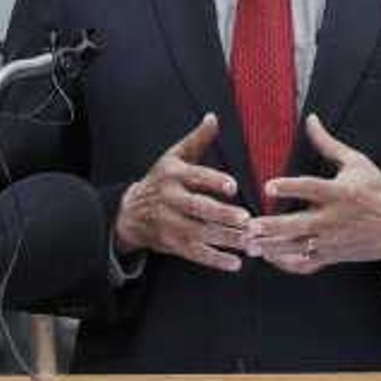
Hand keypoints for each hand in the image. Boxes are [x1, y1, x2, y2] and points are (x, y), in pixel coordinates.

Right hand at [112, 114, 250, 272]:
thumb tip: (214, 118)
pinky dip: (215, 260)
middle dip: (222, 215)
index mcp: (173, 174)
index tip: (233, 187)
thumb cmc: (161, 180)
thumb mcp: (174, 157)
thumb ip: (197, 140)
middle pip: (197, 208)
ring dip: (226, 239)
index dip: (214, 181)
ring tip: (249, 242)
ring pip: (199, 233)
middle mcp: (169, 199)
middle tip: (246, 219)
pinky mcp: (172, 243)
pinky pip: (195, 253)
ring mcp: (169, 223)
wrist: (130, 212)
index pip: (195, 177)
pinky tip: (235, 263)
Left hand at [251, 112, 380, 273]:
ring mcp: (332, 241)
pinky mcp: (333, 256)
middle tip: (250, 225)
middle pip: (299, 224)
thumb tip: (310, 120)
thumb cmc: (378, 191)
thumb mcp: (356, 162)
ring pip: (298, 248)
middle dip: (273, 227)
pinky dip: (288, 264)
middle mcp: (334, 219)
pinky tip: (270, 258)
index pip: (311, 188)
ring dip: (273, 248)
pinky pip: (307, 264)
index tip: (269, 187)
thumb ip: (328, 143)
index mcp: (340, 193)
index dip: (290, 187)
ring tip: (250, 245)